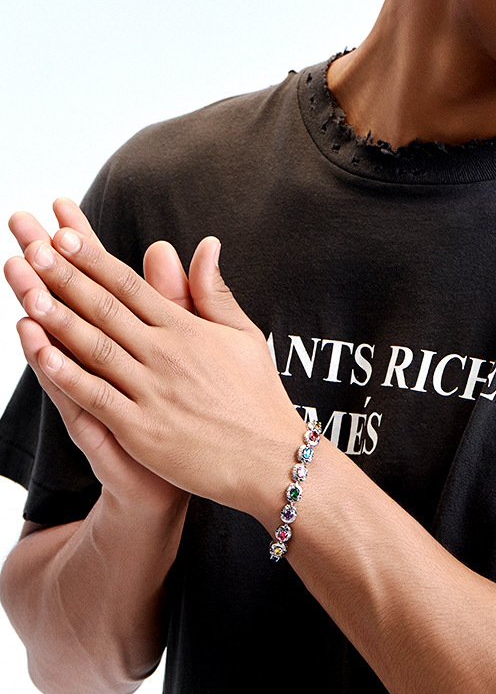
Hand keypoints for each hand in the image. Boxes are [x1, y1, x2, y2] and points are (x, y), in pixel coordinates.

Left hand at [7, 203, 303, 516]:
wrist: (271, 459)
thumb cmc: (257, 397)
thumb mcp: (243, 335)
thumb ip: (213, 292)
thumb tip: (206, 244)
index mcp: (187, 329)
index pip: (131, 286)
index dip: (94, 260)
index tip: (63, 234)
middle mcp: (167, 354)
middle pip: (106, 308)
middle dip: (66, 276)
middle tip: (32, 247)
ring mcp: (153, 391)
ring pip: (95, 347)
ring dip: (57, 318)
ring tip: (26, 289)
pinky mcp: (143, 429)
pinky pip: (96, 396)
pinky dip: (66, 373)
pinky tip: (40, 352)